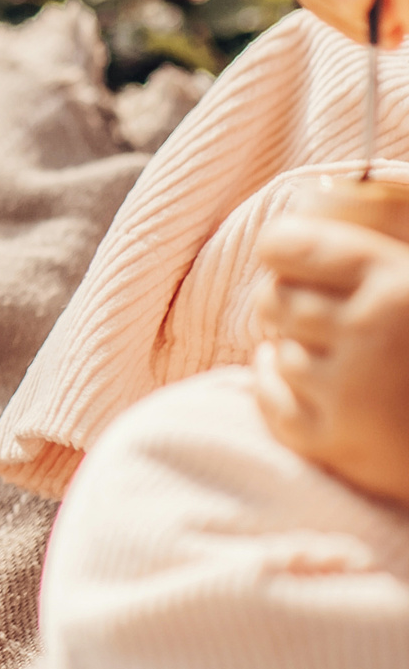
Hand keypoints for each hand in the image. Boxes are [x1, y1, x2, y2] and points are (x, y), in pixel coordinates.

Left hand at [251, 213, 408, 507]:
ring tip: (333, 356)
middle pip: (273, 298)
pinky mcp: (340, 443)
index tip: (296, 261)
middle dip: (289, 304)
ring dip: (295, 352)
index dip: (286, 251)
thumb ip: (381, 255)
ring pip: (276, 350)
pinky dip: (277, 391)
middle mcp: (369, 330)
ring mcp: (351, 390)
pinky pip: (271, 404)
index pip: (285, 244)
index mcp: (396, 280)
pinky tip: (305, 385)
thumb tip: (300, 225)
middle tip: (319, 315)